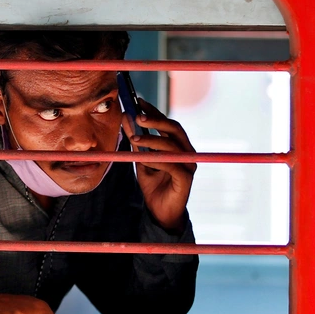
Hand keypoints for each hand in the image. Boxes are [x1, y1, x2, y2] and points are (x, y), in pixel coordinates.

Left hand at [122, 99, 195, 232]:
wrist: (160, 212)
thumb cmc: (153, 184)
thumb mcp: (141, 160)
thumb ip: (137, 142)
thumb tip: (126, 119)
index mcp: (177, 145)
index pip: (167, 123)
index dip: (154, 111)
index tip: (138, 101)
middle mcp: (187, 151)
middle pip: (173, 129)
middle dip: (155, 120)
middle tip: (136, 115)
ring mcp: (189, 164)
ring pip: (171, 145)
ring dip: (151, 139)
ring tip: (133, 138)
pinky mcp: (186, 178)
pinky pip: (171, 164)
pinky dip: (156, 159)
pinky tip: (142, 157)